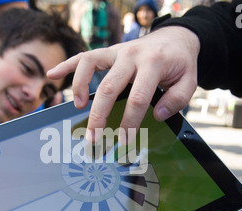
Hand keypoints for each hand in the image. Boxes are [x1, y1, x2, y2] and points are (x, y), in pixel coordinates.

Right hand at [47, 26, 199, 143]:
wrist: (174, 38)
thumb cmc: (179, 63)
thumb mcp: (189, 80)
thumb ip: (177, 99)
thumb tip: (156, 115)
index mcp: (153, 64)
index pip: (138, 98)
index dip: (129, 122)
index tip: (124, 141)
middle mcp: (131, 55)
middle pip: (109, 87)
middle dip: (99, 116)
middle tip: (94, 138)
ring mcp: (117, 52)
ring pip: (90, 66)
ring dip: (79, 87)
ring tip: (77, 108)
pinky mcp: (108, 51)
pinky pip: (83, 56)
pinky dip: (67, 65)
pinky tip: (53, 75)